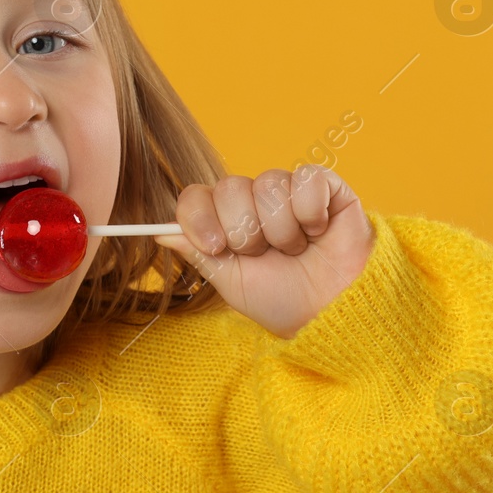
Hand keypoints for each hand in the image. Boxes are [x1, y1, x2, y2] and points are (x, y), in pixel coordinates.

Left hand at [152, 164, 374, 339]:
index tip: (215, 247)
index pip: (197, 196)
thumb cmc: (285, 302)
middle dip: (246, 231)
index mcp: (228, 221)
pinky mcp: (325, 186)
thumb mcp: (232, 283)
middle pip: (229, 187)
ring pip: (268, 185)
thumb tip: (158, 233)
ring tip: (298, 250)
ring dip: (282, 230)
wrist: (333, 312)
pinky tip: (320, 232)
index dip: (200, 217)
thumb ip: (198, 253)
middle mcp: (255, 201)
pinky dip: (310, 214)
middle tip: (266, 255)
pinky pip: (305, 179)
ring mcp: (289, 191)